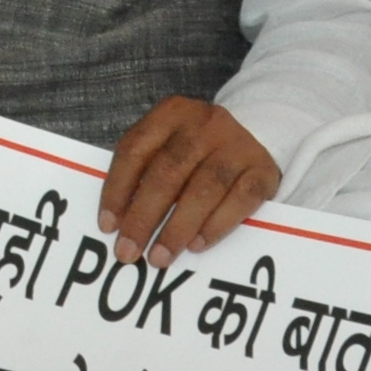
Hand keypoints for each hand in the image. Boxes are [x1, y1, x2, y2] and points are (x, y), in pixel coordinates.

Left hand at [99, 95, 277, 263]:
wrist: (258, 132)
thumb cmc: (198, 149)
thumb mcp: (168, 144)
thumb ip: (144, 171)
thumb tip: (118, 223)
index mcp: (171, 113)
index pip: (134, 150)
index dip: (117, 189)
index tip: (107, 226)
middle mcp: (205, 123)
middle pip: (167, 173)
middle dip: (143, 217)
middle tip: (128, 251)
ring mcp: (237, 145)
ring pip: (202, 190)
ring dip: (177, 229)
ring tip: (159, 257)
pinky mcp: (263, 170)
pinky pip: (239, 201)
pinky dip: (215, 226)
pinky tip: (197, 245)